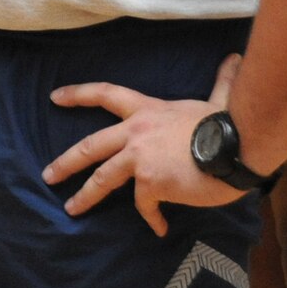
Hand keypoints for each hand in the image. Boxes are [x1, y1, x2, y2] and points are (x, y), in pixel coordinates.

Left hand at [43, 53, 245, 236]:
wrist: (238, 147)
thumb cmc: (229, 124)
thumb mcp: (219, 100)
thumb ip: (222, 83)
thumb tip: (235, 60)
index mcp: (147, 110)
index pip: (105, 95)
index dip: (78, 95)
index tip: (55, 98)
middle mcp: (135, 132)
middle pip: (89, 146)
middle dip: (65, 162)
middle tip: (48, 175)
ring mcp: (139, 158)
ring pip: (102, 178)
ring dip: (84, 196)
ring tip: (71, 209)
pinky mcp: (150, 182)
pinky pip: (144, 205)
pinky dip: (151, 218)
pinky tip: (158, 227)